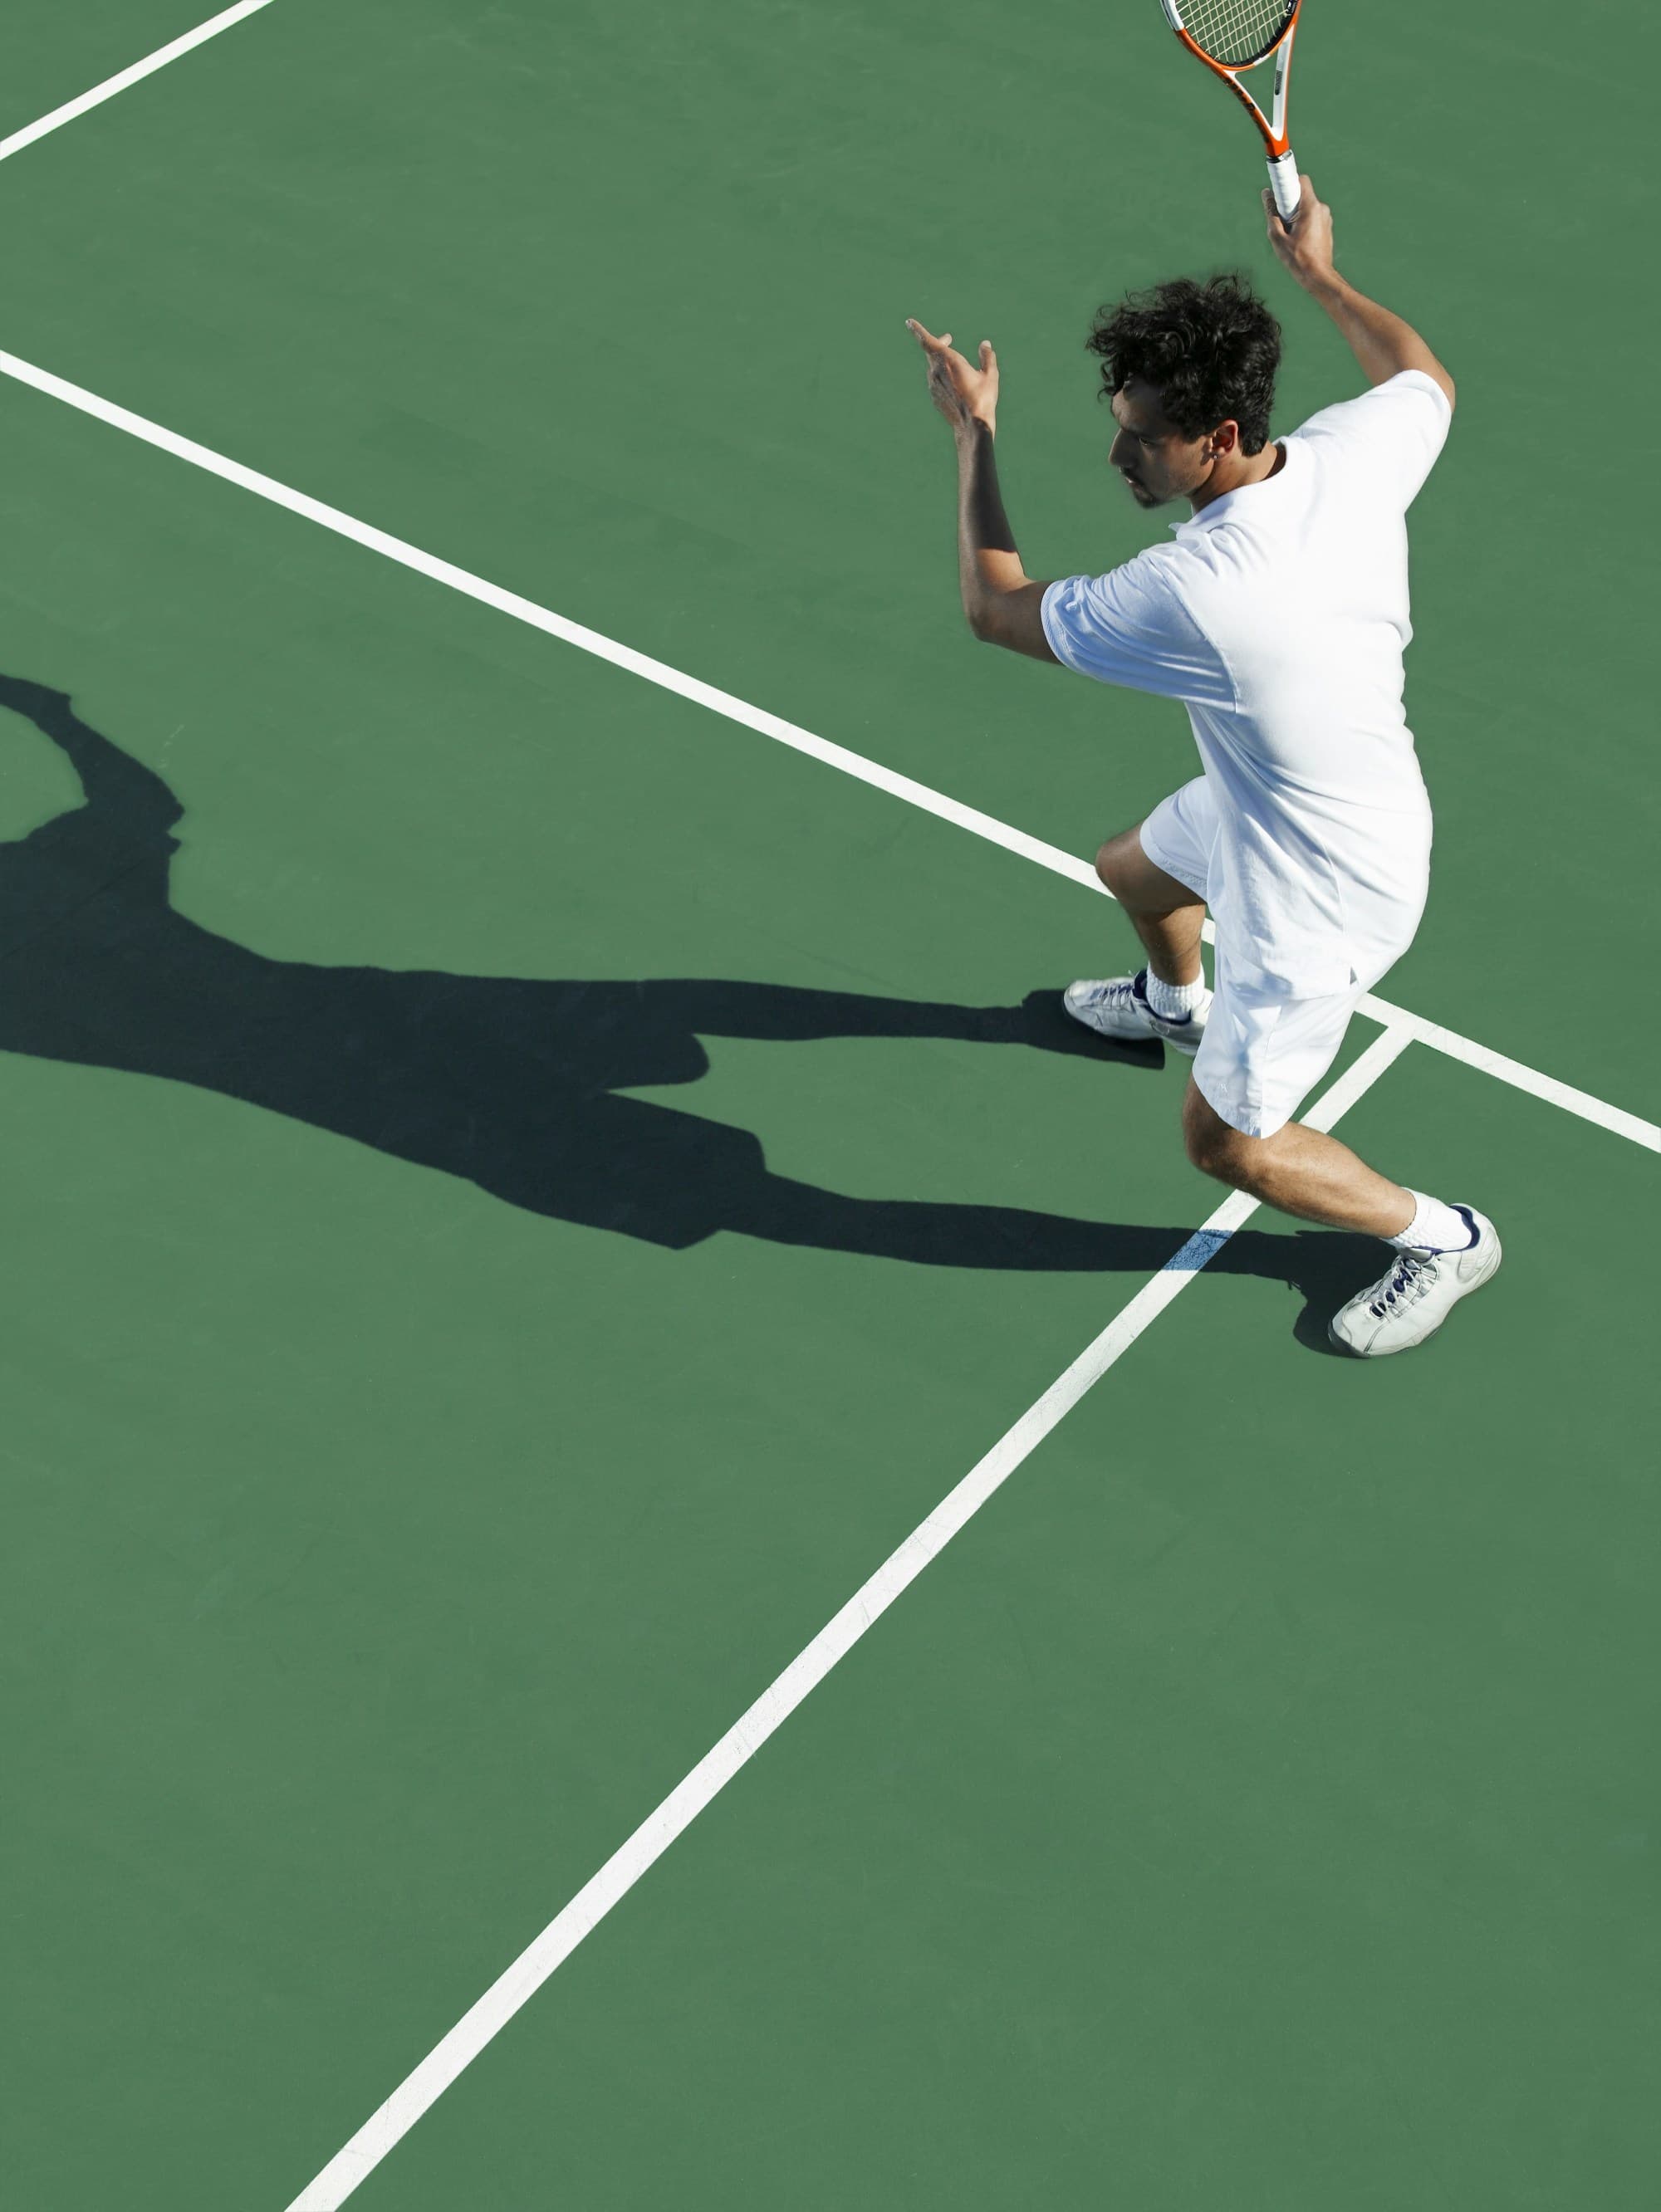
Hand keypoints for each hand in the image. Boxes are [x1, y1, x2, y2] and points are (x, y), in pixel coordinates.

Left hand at [906, 320, 997, 435]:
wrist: (972, 426)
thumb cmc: (982, 399)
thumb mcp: (989, 375)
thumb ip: (987, 357)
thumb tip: (985, 344)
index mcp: (949, 360)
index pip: (927, 340)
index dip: (917, 330)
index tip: (909, 322)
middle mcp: (937, 371)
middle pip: (931, 351)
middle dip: (939, 342)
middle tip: (948, 338)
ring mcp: (933, 385)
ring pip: (933, 366)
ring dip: (941, 359)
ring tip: (954, 361)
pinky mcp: (934, 396)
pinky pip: (935, 380)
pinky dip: (942, 374)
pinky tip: (954, 381)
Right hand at [1262, 175, 1336, 291]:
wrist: (1317, 276)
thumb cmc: (1298, 259)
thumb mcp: (1277, 237)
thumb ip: (1271, 213)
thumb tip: (1267, 194)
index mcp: (1311, 207)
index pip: (1301, 180)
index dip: (1288, 183)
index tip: (1278, 192)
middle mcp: (1321, 208)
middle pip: (1301, 195)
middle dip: (1289, 204)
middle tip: (1281, 222)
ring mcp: (1326, 217)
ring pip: (1306, 207)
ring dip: (1295, 216)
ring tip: (1289, 235)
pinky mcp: (1326, 226)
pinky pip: (1311, 217)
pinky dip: (1302, 223)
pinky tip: (1297, 240)